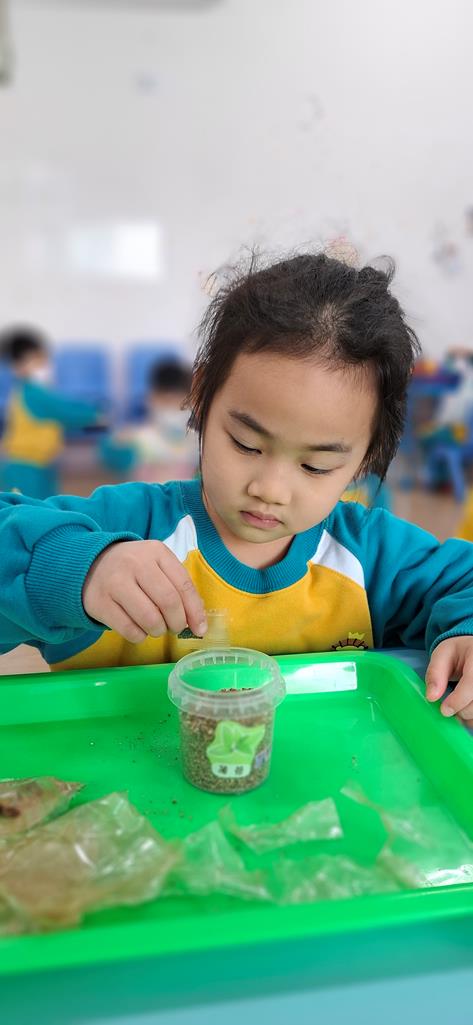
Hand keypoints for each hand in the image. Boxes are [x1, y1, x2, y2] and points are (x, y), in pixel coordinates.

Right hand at [82, 540, 206, 643]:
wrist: (90, 565)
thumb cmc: (133, 569)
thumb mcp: (157, 566)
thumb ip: (178, 587)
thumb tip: (197, 621)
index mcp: (156, 552)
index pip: (184, 585)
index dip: (195, 611)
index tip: (199, 628)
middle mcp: (135, 563)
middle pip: (168, 602)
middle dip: (177, 623)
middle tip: (175, 628)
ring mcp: (115, 583)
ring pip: (149, 618)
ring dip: (158, 631)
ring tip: (157, 628)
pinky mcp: (100, 603)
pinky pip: (129, 630)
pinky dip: (140, 636)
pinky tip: (139, 629)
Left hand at [425, 636, 472, 725]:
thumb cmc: (458, 653)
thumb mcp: (442, 655)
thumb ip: (435, 673)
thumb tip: (431, 697)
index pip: (472, 683)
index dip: (459, 700)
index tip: (444, 710)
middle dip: (461, 709)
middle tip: (448, 707)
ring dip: (468, 716)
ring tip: (458, 706)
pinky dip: (472, 718)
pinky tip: (466, 708)